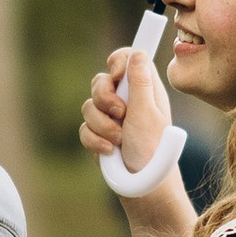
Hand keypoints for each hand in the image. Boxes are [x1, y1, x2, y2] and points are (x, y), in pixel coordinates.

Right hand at [78, 41, 168, 173]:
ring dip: (102, 125)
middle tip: (120, 114)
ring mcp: (111, 118)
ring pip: (88, 106)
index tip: (116, 75)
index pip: (126, 59)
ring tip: (119, 140)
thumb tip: (138, 52)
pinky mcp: (98, 135)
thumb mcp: (146, 112)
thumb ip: (140, 82)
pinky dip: (95, 140)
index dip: (117, 62)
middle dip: (104, 98)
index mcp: (143, 89)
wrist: (142, 184)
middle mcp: (126, 100)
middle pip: (100, 81)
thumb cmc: (152, 148)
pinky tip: (109, 151)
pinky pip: (83, 128)